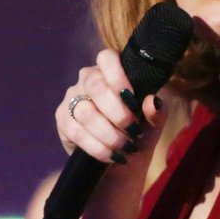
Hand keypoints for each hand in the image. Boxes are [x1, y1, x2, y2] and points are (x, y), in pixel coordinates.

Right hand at [55, 49, 165, 163]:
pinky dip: (97, 147)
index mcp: (112, 71)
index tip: (132, 98)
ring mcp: (72, 98)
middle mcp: (88, 79)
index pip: (107, 58)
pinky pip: (76, 132)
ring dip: (109, 133)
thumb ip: (156, 112)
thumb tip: (152, 101)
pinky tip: (112, 155)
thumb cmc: (139, 132)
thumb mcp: (154, 123)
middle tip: (133, 130)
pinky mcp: (63, 119)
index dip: (117, 75)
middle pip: (96, 86)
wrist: (122, 160)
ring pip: (86, 112)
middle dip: (118, 112)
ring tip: (126, 146)